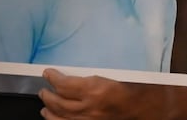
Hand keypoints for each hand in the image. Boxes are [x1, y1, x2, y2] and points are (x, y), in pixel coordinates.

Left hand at [39, 69, 164, 119]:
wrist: (143, 107)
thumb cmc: (132, 87)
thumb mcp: (112, 74)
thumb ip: (92, 75)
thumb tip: (72, 72)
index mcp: (94, 89)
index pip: (64, 84)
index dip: (53, 78)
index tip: (48, 73)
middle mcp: (89, 106)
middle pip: (58, 102)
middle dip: (47, 95)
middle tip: (43, 89)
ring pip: (60, 117)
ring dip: (49, 110)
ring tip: (44, 105)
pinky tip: (54, 118)